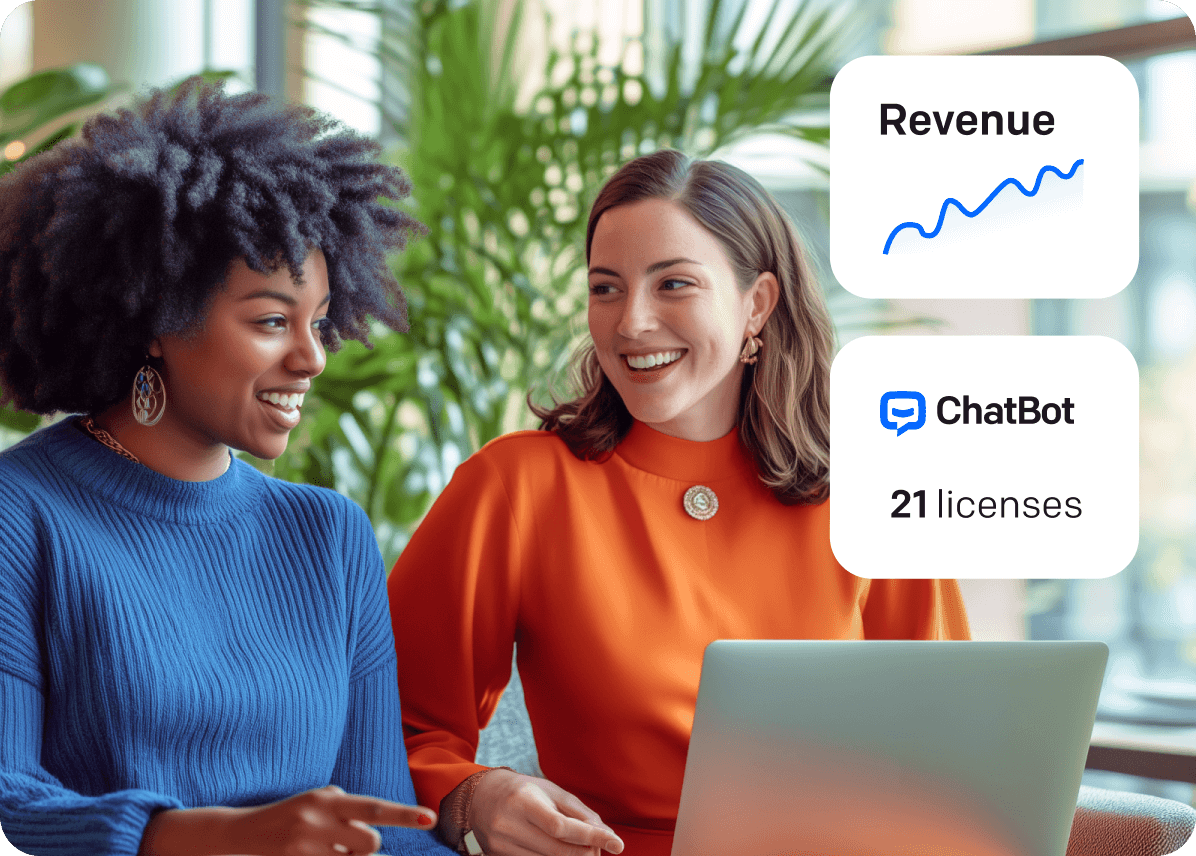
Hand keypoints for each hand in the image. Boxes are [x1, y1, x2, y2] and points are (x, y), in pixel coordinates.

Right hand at [139, 784, 437, 855]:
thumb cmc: (292, 813)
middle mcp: (318, 820)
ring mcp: (305, 846)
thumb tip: (375, 827)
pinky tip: (315, 853)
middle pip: (369, 843)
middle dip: (364, 845)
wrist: (242, 832)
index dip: (404, 814)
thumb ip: (347, 807)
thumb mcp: (318, 799)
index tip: (430, 818)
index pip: (374, 807)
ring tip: (324, 847)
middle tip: (343, 840)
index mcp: (328, 799)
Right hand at [468, 770, 623, 855]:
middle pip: (558, 851)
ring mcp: (501, 845)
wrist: (481, 797)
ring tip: (581, 849)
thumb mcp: (551, 791)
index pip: (561, 827)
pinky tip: (561, 852)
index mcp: (523, 800)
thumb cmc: (523, 790)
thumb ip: (579, 812)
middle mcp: (508, 824)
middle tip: (598, 847)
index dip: (591, 837)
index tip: (618, 844)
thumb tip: (607, 834)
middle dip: (586, 852)